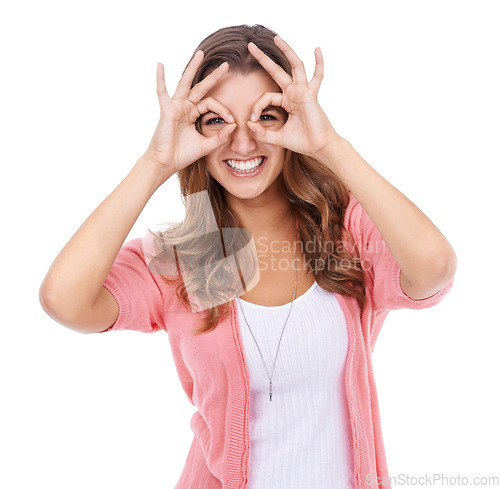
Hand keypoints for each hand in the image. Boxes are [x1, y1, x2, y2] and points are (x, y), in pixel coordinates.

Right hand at [143, 51, 236, 176]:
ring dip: (193, 68)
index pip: (211, 104)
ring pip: (185, 83)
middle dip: (214, 76)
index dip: (223, 110)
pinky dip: (160, 79)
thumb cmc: (182, 155)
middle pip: (201, 87)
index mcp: (193, 114)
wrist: (166, 163)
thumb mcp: (206, 146)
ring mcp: (175, 107)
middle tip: (226, 65)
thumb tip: (234, 126)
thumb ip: (220, 137)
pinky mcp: (167, 111)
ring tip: (200, 53)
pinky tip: (160, 64)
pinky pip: (162, 92)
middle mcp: (185, 108)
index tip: (232, 121)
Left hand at [247, 36, 342, 159]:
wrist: (318, 147)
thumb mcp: (277, 138)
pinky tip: (317, 49)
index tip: (252, 119)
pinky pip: (317, 77)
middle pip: (277, 71)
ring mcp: (303, 92)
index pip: (266, 97)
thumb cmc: (302, 142)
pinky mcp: (311, 95)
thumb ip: (262, 133)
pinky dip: (319, 63)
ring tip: (276, 38)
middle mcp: (294, 93)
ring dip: (286, 50)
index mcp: (287, 102)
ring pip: (295, 66)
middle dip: (263, 59)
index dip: (256, 107)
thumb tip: (249, 124)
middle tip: (251, 46)